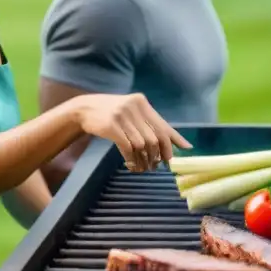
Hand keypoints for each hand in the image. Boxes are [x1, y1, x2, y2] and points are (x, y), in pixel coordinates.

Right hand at [74, 92, 191, 171]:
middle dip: (159, 154)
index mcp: (142, 103)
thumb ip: (150, 124)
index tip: (187, 150)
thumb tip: (174, 141)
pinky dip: (132, 158)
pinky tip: (132, 165)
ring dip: (145, 160)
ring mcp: (121, 116)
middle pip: (154, 137)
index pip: (163, 125)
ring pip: (142, 144)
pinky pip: (127, 147)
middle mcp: (134, 107)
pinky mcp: (110, 126)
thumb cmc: (113, 114)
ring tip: (144, 168)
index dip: (175, 140)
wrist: (84, 109)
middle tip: (158, 165)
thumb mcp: (132, 113)